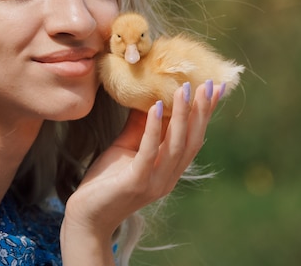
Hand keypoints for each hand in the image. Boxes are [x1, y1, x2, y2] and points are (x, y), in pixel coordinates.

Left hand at [60, 81, 223, 263]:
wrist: (86, 217)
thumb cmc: (106, 182)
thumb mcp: (126, 148)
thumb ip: (140, 128)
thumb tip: (150, 97)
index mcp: (170, 171)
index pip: (193, 139)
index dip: (205, 114)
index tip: (214, 89)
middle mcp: (168, 178)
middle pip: (191, 141)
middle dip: (201, 111)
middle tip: (207, 84)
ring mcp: (153, 182)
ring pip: (175, 145)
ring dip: (181, 115)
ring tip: (183, 89)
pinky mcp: (135, 183)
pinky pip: (149, 152)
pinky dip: (153, 129)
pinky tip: (156, 108)